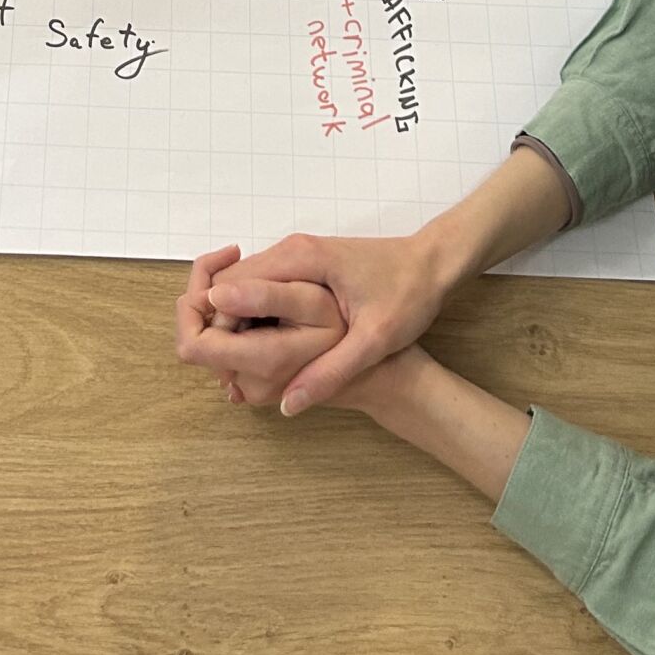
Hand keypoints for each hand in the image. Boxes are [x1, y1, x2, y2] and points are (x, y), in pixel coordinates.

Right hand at [175, 228, 456, 415]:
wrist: (434, 263)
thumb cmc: (409, 292)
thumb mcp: (374, 340)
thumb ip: (330, 372)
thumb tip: (288, 404)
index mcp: (300, 259)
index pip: (231, 286)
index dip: (220, 327)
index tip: (224, 367)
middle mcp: (291, 251)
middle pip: (230, 284)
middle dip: (221, 327)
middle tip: (229, 374)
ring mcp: (296, 255)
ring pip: (244, 286)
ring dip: (236, 322)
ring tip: (242, 367)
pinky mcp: (304, 265)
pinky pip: (264, 287)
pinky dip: (254, 315)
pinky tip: (265, 348)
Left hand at [176, 256, 348, 408]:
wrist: (370, 368)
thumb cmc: (349, 330)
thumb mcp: (313, 301)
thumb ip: (265, 296)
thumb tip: (215, 296)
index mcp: (260, 364)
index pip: (192, 343)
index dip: (193, 302)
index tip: (221, 267)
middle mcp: (249, 386)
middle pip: (196, 338)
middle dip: (208, 296)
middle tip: (235, 259)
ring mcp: (250, 389)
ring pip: (211, 340)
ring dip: (223, 307)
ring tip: (259, 283)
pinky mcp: (253, 385)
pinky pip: (226, 349)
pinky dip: (233, 321)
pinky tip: (261, 304)